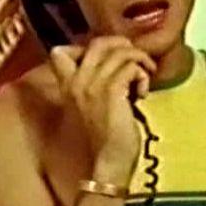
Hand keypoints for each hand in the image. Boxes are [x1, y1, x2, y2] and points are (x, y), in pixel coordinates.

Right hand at [50, 36, 156, 185]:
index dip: (86, 46)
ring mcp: (93, 85)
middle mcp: (77, 81)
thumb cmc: (104, 138)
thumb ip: (95, 85)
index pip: (60, 52)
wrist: (109, 163)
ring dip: (139, 60)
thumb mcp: (92, 107)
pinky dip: (143, 75)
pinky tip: (143, 92)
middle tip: (136, 59)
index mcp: (69, 86)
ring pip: (120, 52)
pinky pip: (131, 67)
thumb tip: (116, 65)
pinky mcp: (112, 91)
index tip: (108, 58)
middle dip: (122, 45)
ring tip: (145, 76)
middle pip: (98, 43)